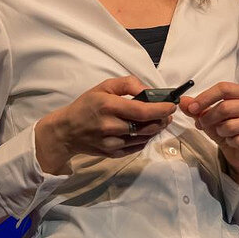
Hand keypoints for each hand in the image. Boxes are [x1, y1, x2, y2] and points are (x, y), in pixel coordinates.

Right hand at [36, 76, 175, 173]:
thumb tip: (148, 90)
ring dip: (155, 129)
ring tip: (159, 120)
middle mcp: (110, 126)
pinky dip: (144, 138)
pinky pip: (136, 147)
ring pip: (144, 138)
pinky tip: (144, 130)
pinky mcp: (112, 154)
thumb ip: (128, 83)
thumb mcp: (104, 86)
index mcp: (109, 106)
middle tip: (167, 113)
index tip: (172, 105)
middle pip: (147, 126)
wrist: (67, 131)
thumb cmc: (86, 105)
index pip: (143, 111)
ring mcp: (111, 142)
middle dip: (162, 119)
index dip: (161, 109)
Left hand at [179, 82, 238, 186]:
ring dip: (220, 132)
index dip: (205, 97)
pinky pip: (238, 140)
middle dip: (209, 118)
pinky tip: (233, 141)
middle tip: (203, 124)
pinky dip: (230, 142)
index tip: (192, 107)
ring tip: (222, 132)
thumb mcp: (208, 116)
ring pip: (230, 126)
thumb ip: (195, 108)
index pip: (224, 88)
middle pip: (226, 107)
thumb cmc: (226, 128)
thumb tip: (182, 101)